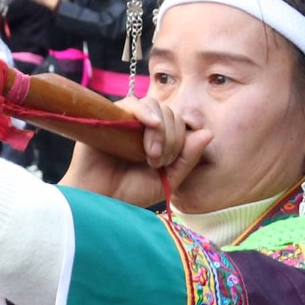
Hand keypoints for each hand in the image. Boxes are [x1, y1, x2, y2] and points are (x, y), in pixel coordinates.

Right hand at [60, 96, 211, 208]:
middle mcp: (141, 127)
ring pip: (153, 105)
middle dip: (171, 137)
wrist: (97, 202)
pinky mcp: (107, 118)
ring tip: (150, 153)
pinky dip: (145, 111)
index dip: (180, 139)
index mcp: (156, 139)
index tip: (167, 164)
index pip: (178, 122)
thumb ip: (187, 159)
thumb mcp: (167, 181)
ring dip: (161, 129)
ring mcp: (124, 121)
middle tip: (156, 161)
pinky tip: (151, 125)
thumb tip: (208, 133)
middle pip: (169, 112)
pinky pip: (131, 102)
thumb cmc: (127, 195)